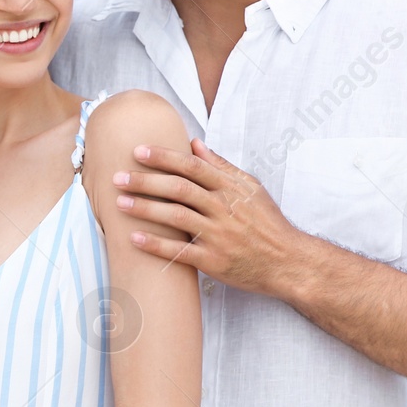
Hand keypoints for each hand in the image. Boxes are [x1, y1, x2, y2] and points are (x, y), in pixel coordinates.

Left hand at [112, 138, 305, 296]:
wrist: (288, 262)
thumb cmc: (267, 223)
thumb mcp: (250, 188)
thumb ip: (221, 166)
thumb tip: (195, 144)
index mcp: (230, 189)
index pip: (191, 166)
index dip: (163, 157)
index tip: (138, 151)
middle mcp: (223, 209)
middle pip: (179, 189)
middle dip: (145, 182)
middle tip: (118, 178)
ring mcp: (218, 235)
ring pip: (176, 217)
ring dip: (145, 209)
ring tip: (119, 204)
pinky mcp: (214, 261)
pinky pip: (180, 252)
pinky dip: (156, 245)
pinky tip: (134, 238)